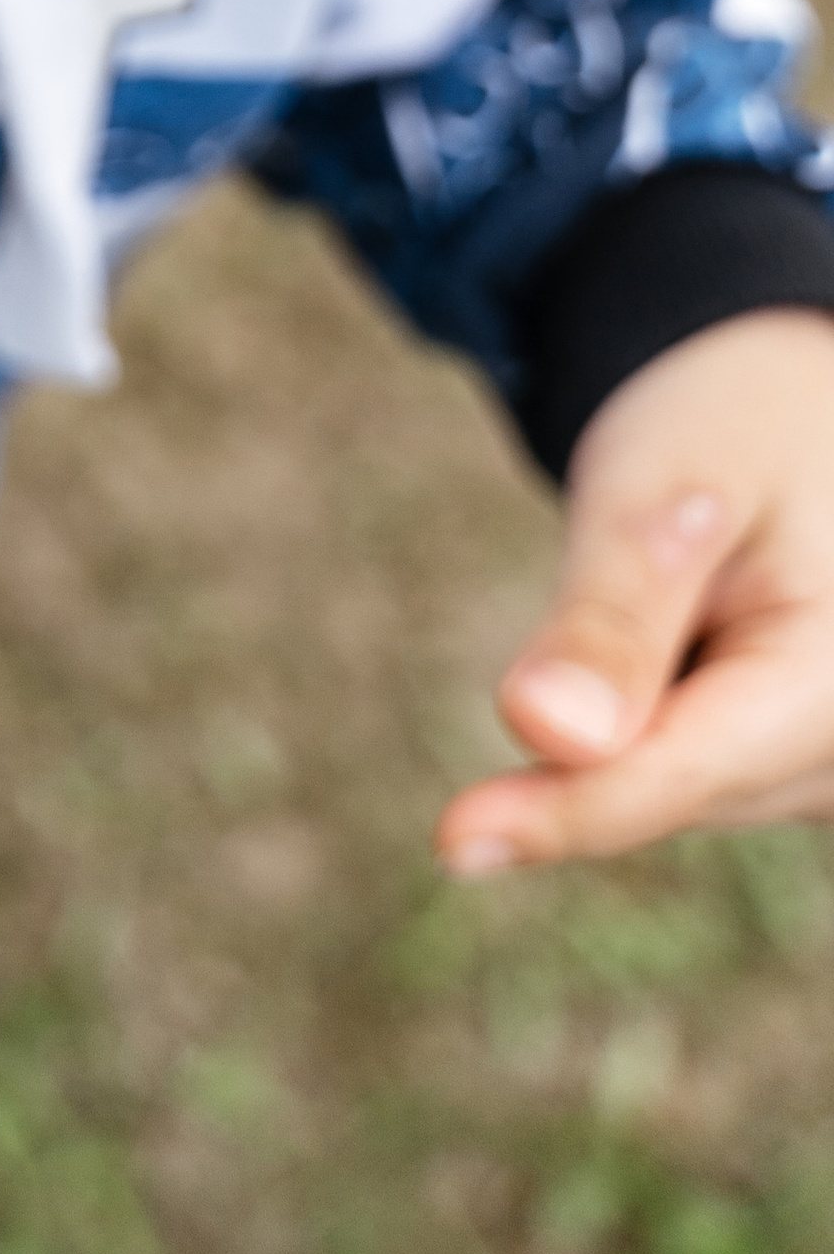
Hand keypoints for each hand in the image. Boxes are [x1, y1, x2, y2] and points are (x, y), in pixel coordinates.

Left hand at [437, 306, 833, 874]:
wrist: (804, 410)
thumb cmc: (737, 424)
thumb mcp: (670, 481)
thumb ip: (613, 611)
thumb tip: (548, 735)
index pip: (680, 772)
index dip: (565, 810)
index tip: (454, 843)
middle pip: (678, 782)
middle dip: (602, 723)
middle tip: (615, 566)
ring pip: (681, 785)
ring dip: (631, 717)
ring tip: (677, 578)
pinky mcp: (807, 765)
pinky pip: (697, 768)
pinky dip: (651, 718)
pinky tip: (674, 634)